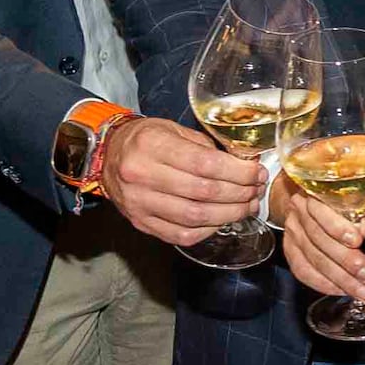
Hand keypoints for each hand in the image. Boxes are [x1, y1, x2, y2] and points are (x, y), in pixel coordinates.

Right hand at [97, 115, 266, 245]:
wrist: (107, 156)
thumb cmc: (145, 140)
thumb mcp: (173, 129)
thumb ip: (206, 147)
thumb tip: (244, 164)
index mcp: (152, 144)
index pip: (205, 164)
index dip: (238, 172)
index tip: (257, 172)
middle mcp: (142, 174)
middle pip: (204, 192)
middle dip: (239, 194)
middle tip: (255, 190)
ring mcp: (139, 202)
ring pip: (195, 217)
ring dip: (229, 215)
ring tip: (246, 206)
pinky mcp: (140, 222)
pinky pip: (181, 235)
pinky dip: (208, 230)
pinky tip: (221, 220)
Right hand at [272, 176, 364, 302]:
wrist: (308, 198)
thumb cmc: (337, 199)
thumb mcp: (355, 198)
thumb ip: (361, 212)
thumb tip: (363, 229)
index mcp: (314, 192)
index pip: (321, 211)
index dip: (338, 227)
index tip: (358, 240)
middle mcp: (299, 211)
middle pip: (319, 240)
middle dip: (347, 262)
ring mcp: (292, 232)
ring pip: (313, 259)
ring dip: (340, 279)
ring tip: (362, 290)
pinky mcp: (289, 250)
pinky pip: (303, 271)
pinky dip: (323, 283)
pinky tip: (340, 289)